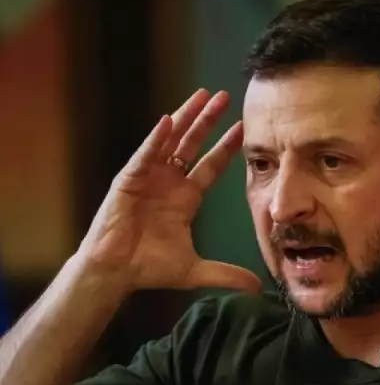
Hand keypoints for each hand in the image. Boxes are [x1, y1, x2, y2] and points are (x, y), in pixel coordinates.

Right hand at [77, 89, 261, 292]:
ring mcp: (149, 177)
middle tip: (225, 97)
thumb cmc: (150, 268)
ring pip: (171, 140)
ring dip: (185, 117)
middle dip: (208, 120)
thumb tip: (257, 288)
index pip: (211, 165)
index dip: (226, 147)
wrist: (116, 273)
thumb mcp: (195, 270)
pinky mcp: (129, 179)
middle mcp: (169, 182)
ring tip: (202, 96)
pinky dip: (156, 138)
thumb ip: (226, 274)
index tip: (243, 128)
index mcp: (186, 197)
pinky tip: (168, 121)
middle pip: (193, 144)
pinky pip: (145, 154)